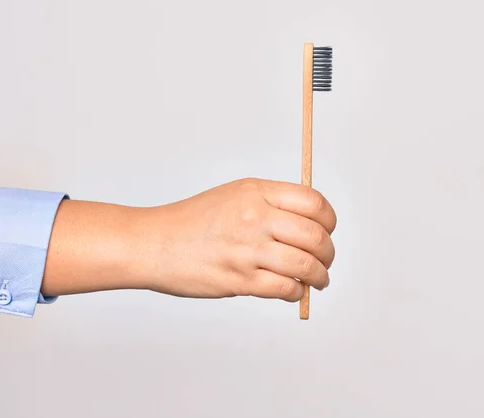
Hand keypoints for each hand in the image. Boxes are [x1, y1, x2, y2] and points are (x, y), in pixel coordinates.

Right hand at [138, 178, 336, 300]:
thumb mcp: (233, 195)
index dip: (328, 221)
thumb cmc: (192, 221)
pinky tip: (291, 290)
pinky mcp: (239, 279)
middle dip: (328, 253)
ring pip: (305, 265)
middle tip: (325, 261)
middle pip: (316, 237)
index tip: (326, 231)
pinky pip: (285, 288)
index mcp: (256, 192)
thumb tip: (309, 225)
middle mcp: (255, 217)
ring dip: (319, 277)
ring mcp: (248, 249)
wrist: (155, 243)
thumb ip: (270, 203)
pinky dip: (296, 292)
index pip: (314, 203)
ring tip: (317, 280)